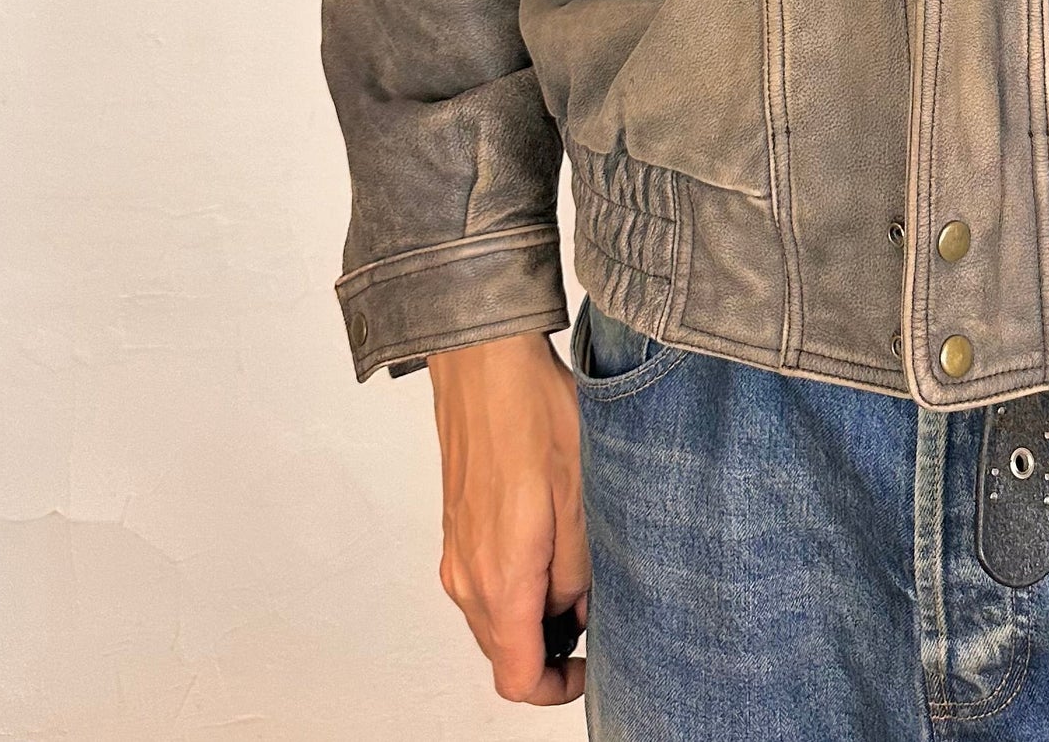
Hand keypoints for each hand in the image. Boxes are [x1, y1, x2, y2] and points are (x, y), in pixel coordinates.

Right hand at [427, 330, 589, 705]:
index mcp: (500, 578)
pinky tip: (550, 538)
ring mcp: (455, 552)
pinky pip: (484, 582)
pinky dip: (516, 582)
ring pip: (493, 617)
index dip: (555, 689)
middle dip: (549, 648)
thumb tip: (573, 614)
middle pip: (503, 652)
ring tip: (577, 565)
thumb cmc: (532, 413)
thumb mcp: (583, 497)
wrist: (483, 359)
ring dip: (533, 612)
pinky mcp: (455, 529)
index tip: (587, 667)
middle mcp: (466, 576)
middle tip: (593, 608)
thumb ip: (578, 574)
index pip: (516, 678)